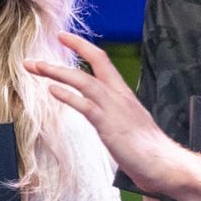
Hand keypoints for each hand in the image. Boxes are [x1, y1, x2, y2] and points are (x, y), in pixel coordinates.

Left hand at [25, 32, 183, 193]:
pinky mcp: (109, 125)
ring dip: (58, 72)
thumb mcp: (128, 124)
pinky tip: (52, 90)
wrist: (163, 163)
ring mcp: (114, 108)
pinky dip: (68, 96)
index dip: (82, 46)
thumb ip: (113, 115)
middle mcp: (118, 95)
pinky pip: (85, 105)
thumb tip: (101, 116)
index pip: (101, 60)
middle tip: (36, 56)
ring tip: (37, 67)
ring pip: (83, 81)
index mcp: (123, 93)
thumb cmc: (147, 149)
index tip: (62, 37)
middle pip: (92, 63)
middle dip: (65, 53)